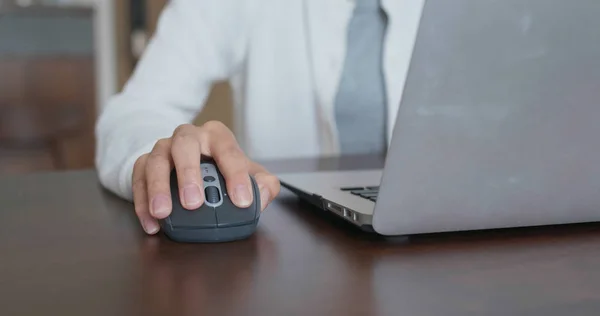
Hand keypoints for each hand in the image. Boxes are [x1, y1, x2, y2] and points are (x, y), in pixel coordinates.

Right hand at [131, 121, 279, 233]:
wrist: (189, 162)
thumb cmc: (220, 168)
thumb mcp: (246, 173)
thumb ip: (263, 184)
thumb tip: (265, 195)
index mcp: (216, 136)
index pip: (228, 150)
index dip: (236, 175)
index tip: (242, 200)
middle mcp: (187, 137)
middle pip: (184, 144)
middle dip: (188, 173)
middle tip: (194, 202)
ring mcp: (162, 148)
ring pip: (155, 161)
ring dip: (158, 188)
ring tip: (164, 213)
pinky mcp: (142, 163)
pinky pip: (137, 179)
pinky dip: (142, 202)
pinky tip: (152, 224)